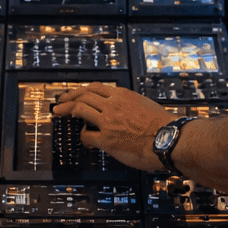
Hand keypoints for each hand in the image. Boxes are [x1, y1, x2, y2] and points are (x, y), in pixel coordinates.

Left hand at [52, 83, 178, 172]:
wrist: (169, 139)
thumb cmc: (163, 124)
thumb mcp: (144, 104)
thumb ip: (129, 104)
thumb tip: (120, 107)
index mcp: (122, 95)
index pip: (94, 88)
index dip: (79, 90)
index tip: (72, 93)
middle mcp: (112, 105)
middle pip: (82, 96)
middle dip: (67, 98)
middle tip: (59, 103)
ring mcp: (108, 122)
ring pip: (80, 109)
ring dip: (66, 110)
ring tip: (58, 113)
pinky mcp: (107, 140)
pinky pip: (86, 135)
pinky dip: (82, 135)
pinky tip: (84, 137)